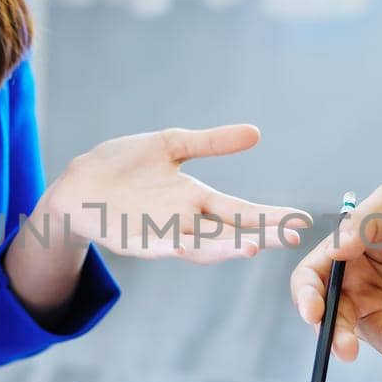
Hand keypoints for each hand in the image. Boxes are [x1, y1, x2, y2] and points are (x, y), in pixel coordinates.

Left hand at [46, 124, 308, 263]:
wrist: (78, 182)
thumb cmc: (124, 165)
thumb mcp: (171, 145)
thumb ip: (212, 142)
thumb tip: (256, 133)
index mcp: (196, 199)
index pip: (242, 212)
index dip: (271, 217)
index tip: (303, 220)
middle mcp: (185, 221)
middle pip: (230, 232)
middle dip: (260, 235)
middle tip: (292, 237)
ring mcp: (161, 232)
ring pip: (201, 246)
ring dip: (225, 248)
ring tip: (253, 246)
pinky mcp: (136, 238)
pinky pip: (163, 245)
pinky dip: (182, 246)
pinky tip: (194, 243)